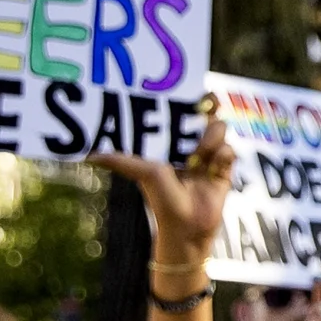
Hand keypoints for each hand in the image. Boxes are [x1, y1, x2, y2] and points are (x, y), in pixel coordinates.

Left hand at [100, 102, 236, 264]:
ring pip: (218, 131)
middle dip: (208, 110)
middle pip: (204, 117)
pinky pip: (229, 150)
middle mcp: (188, 146)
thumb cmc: (162, 201)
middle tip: (210, 103)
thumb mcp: (144, 174)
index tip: (194, 92)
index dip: (189, 101)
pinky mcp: (223, 169)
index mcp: (168, 144)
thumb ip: (122, 161)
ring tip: (200, 156)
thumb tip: (90, 156)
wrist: (188, 228)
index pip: (180, 114)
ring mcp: (208, 156)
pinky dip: (222, 157)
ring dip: (211, 138)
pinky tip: (213, 169)